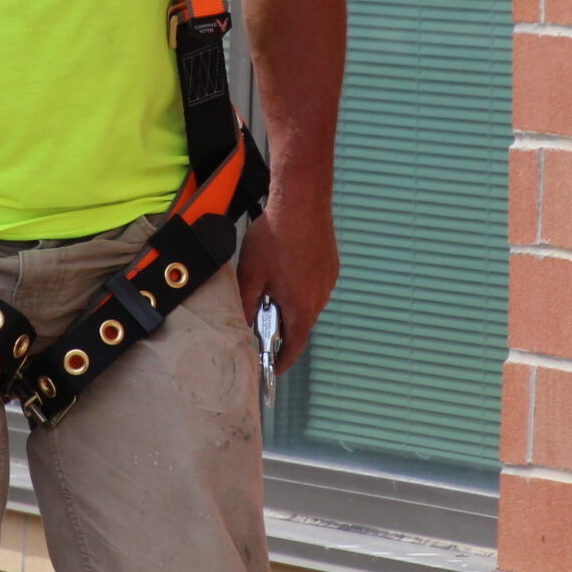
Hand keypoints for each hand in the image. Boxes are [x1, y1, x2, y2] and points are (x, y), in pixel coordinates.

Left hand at [236, 182, 337, 367]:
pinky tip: (287, 268)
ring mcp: (328, 280)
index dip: (283, 361)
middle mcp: (320, 297)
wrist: (301, 203)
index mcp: (301, 306)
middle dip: (283, 327)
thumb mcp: (250, 275)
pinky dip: (302, 285)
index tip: (274, 368)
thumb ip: (244, 305)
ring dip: (292, 303)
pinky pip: (316, 284)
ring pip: (309, 302)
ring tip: (272, 288)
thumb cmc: (275, 237)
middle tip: (263, 321)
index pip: (294, 346)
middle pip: (301, 324)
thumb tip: (240, 326)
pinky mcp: (331, 264)